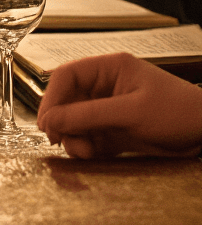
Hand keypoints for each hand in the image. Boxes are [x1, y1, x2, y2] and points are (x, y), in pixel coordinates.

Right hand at [37, 53, 201, 156]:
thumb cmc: (177, 112)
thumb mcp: (131, 112)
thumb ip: (89, 116)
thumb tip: (51, 120)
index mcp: (110, 69)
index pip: (67, 76)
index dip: (51, 98)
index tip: (46, 122)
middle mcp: (106, 88)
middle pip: (67, 101)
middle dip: (62, 122)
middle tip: (60, 141)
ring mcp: (109, 110)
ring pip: (75, 123)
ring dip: (73, 138)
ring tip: (84, 152)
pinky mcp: (115, 132)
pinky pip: (88, 138)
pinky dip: (85, 148)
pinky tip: (92, 156)